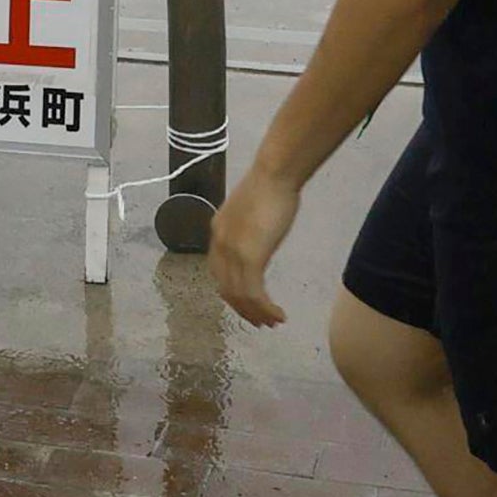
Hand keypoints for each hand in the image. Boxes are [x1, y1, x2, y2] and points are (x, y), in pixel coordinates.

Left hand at [208, 170, 300, 327]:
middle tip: (260, 321)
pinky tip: (278, 314)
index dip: (232, 293)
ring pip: (240, 295)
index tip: (248, 304)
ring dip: (256, 313)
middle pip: (227, 289)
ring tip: (272, 322)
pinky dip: (265, 308)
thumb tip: (259, 242)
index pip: (219, 273)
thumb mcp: (252, 212)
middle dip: (243, 309)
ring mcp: (233, 252)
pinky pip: (254, 293)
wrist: (275, 174)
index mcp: (218, 233)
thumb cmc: (271, 187)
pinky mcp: (250, 257)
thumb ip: (250, 230)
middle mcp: (220, 245)